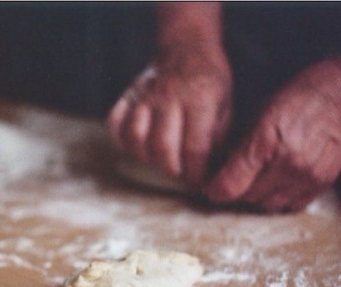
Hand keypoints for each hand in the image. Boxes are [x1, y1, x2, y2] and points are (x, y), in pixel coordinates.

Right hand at [107, 44, 231, 187]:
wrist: (186, 47)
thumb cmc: (208, 82)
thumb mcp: (225, 106)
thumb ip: (216, 139)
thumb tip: (211, 172)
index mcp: (200, 99)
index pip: (194, 147)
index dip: (195, 173)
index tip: (197, 184)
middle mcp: (169, 96)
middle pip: (162, 146)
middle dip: (171, 169)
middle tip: (178, 172)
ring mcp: (145, 95)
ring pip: (135, 137)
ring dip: (146, 157)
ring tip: (158, 159)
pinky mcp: (128, 95)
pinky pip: (115, 124)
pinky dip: (122, 140)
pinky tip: (137, 145)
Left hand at [205, 60, 340, 211]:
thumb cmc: (296, 97)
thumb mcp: (258, 114)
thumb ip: (240, 145)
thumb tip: (220, 169)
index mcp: (263, 143)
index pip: (229, 186)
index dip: (215, 191)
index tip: (210, 188)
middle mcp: (284, 164)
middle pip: (246, 197)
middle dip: (235, 191)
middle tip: (233, 180)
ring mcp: (305, 176)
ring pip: (267, 204)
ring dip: (257, 196)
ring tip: (256, 180)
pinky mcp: (321, 183)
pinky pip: (291, 205)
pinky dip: (279, 198)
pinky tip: (277, 183)